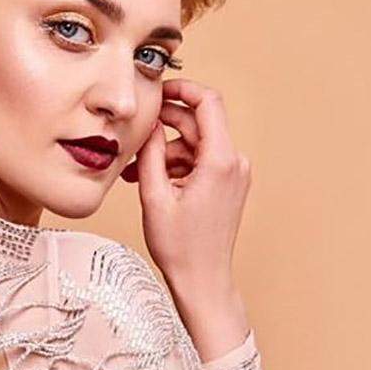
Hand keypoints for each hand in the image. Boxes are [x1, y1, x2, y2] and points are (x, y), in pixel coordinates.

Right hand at [119, 78, 251, 294]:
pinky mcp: (228, 183)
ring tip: (137, 173)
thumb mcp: (154, 194)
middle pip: (198, 123)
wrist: (203, 280)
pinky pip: (200, 159)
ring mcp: (234, 173)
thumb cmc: (182, 248)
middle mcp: (234, 162)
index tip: (158, 92)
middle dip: (165, 127)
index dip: (181, 89)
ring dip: (165, 151)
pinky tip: (153, 181)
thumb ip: (151, 151)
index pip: (208, 102)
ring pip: (195, 143)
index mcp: (220, 161)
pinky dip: (176, 164)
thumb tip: (151, 123)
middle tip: (136, 139)